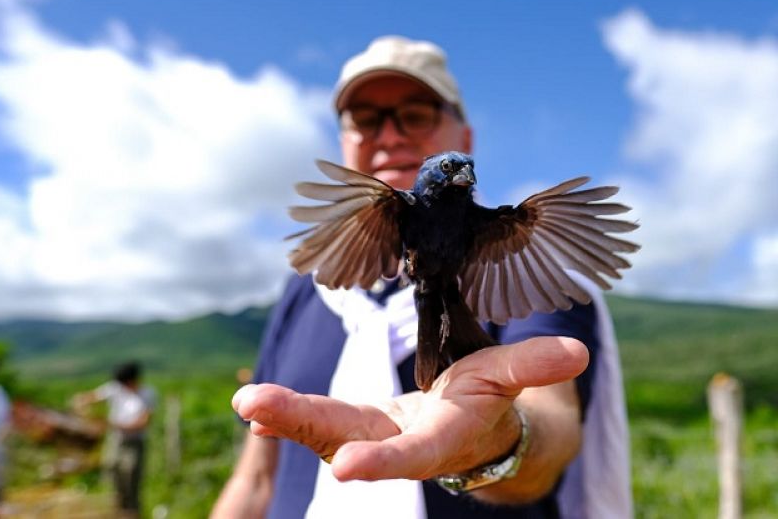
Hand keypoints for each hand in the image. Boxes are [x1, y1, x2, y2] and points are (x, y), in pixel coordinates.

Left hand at [232, 336, 586, 481]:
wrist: (463, 430)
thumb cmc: (486, 404)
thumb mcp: (509, 380)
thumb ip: (535, 367)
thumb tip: (576, 354)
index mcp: (440, 438)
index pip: (413, 453)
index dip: (384, 460)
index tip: (348, 467)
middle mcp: (397, 445)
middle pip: (350, 440)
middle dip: (305, 427)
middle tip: (258, 409)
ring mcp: (369, 435)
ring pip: (324, 430)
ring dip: (284, 415)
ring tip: (247, 401)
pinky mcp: (351, 424)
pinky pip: (316, 418)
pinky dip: (286, 411)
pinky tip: (252, 403)